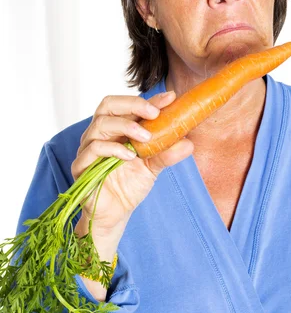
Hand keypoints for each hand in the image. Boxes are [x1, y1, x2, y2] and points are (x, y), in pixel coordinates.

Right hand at [71, 91, 193, 232]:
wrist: (116, 214)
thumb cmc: (130, 185)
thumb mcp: (153, 166)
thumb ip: (167, 152)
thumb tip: (188, 143)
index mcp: (115, 128)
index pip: (127, 105)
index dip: (147, 100)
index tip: (169, 99)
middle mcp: (99, 134)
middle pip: (108, 106)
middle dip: (133, 105)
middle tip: (155, 113)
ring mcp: (87, 148)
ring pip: (100, 124)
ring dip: (126, 127)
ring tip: (146, 137)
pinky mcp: (80, 166)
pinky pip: (93, 150)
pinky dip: (113, 149)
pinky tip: (130, 156)